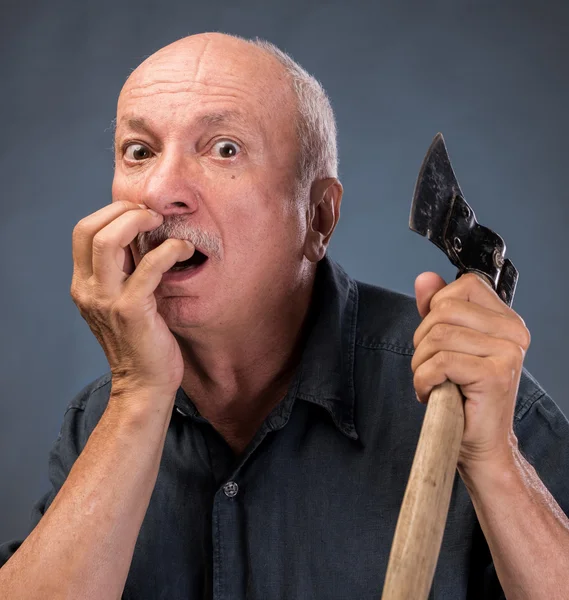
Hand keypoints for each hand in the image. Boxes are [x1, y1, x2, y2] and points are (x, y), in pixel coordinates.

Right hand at [70, 201, 195, 399]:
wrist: (144, 383)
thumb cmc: (141, 340)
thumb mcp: (122, 300)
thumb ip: (123, 271)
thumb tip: (141, 236)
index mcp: (83, 284)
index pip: (83, 232)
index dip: (111, 213)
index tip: (139, 213)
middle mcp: (88, 290)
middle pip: (90, 229)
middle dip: (123, 211)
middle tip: (152, 215)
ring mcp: (107, 300)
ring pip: (109, 241)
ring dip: (139, 222)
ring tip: (162, 224)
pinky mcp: (132, 310)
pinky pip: (149, 267)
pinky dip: (169, 250)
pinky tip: (184, 249)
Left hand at [411, 272, 530, 470]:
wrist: (479, 443)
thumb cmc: (463, 395)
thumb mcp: (448, 344)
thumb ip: (437, 309)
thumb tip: (424, 278)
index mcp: (506, 320)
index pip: (464, 285)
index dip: (437, 308)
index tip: (437, 338)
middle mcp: (513, 333)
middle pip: (444, 311)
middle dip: (423, 341)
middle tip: (431, 368)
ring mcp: (507, 353)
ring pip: (438, 336)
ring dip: (420, 364)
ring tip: (432, 381)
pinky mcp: (494, 375)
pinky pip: (440, 362)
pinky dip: (423, 379)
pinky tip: (431, 393)